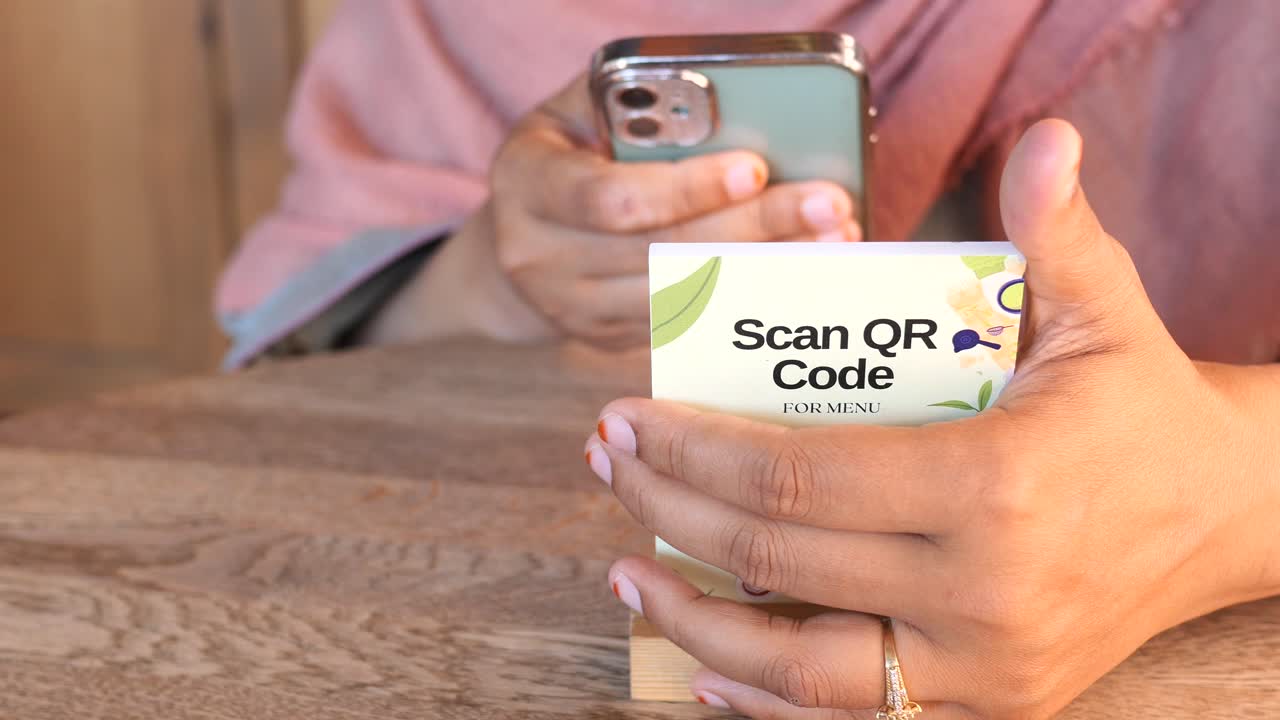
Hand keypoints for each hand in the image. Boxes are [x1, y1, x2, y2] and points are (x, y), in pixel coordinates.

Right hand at [364, 74, 860, 348]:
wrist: (519, 236)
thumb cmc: (566, 155)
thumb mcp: (577, 113)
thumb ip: (633, 105)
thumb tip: (723, 106)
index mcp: (527, 185)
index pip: (611, 198)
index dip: (685, 188)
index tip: (754, 167)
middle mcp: (540, 258)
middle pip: (660, 254)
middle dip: (751, 228)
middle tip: (826, 205)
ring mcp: (572, 310)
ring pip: (682, 296)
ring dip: (764, 269)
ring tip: (831, 239)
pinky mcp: (605, 340)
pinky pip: (687, 323)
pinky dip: (746, 298)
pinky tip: (798, 273)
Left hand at [583, 120, 1279, 717]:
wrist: (1230, 515)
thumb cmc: (1147, 409)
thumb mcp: (1107, 314)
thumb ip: (1056, 233)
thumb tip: (1041, 139)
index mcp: (997, 486)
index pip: (797, 475)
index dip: (693, 450)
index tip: (628, 419)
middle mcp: (984, 594)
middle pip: (776, 560)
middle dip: (668, 510)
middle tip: (608, 465)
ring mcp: (985, 670)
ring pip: (798, 669)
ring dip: (692, 623)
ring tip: (627, 572)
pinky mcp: (991, 710)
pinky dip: (768, 705)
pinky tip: (705, 669)